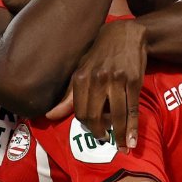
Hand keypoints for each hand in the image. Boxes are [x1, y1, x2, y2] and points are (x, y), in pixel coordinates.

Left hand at [48, 20, 145, 151]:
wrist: (126, 34)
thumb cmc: (99, 53)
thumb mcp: (80, 69)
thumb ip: (68, 95)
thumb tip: (49, 116)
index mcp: (81, 77)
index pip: (79, 110)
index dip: (86, 124)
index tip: (92, 132)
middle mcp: (97, 79)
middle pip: (95, 115)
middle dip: (100, 132)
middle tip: (104, 140)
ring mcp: (116, 80)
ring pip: (116, 115)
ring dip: (118, 135)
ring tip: (121, 147)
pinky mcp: (133, 81)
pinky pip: (132, 109)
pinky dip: (132, 127)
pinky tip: (132, 140)